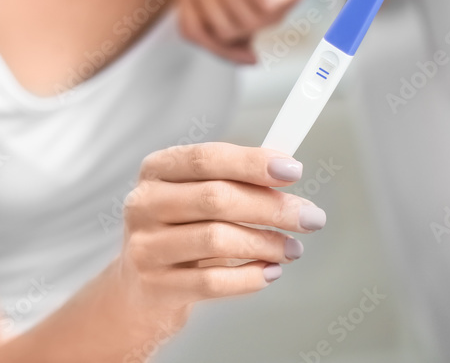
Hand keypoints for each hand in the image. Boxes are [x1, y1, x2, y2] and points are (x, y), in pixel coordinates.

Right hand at [116, 142, 325, 313]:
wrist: (139, 290)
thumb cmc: (181, 232)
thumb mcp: (196, 197)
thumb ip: (235, 181)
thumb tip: (287, 169)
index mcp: (157, 169)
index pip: (207, 158)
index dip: (252, 162)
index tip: (293, 169)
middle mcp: (144, 203)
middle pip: (216, 198)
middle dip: (272, 207)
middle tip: (310, 217)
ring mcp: (145, 246)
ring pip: (216, 239)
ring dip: (266, 243)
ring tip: (292, 249)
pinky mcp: (155, 286)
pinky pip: (212, 281)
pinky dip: (250, 277)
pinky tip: (270, 272)